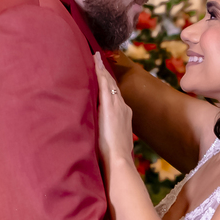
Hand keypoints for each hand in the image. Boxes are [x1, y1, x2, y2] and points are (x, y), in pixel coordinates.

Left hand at [94, 52, 133, 168]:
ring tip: (95, 58)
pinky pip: (104, 83)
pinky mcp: (109, 106)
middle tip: (98, 61)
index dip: (109, 86)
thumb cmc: (115, 158)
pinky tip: (94, 61)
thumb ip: (109, 137)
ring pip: (109, 82)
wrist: (119, 161)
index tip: (104, 77)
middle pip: (113, 87)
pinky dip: (99, 71)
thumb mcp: (115, 144)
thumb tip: (104, 139)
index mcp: (124, 117)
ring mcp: (117, 106)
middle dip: (106, 74)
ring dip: (102, 70)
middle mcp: (123, 108)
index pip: (115, 97)